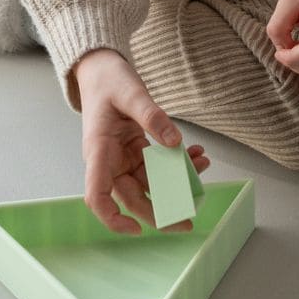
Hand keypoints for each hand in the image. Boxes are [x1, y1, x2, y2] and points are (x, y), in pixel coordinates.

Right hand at [73, 48, 209, 234]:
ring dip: (176, 181)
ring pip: (149, 183)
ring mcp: (122, 158)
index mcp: (98, 151)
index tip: (136, 229)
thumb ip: (152, 117)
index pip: (96, 195)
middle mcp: (108, 161)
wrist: (101, 69)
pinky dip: (177, 163)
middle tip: (188, 220)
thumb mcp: (131, 93)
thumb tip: (175, 143)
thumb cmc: (108, 80)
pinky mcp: (134, 151)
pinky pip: (157, 166)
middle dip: (161, 211)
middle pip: (131, 197)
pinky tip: (197, 154)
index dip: (112, 219)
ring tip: (202, 165)